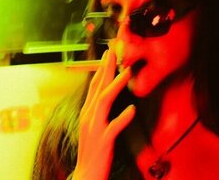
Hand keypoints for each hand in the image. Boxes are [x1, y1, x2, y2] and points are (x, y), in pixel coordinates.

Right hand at [73, 49, 135, 179]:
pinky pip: (113, 127)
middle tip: (114, 51)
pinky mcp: (103, 142)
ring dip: (115, 85)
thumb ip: (98, 110)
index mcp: (87, 112)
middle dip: (106, 68)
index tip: (108, 53)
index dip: (101, 68)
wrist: (86, 175)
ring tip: (128, 72)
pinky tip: (132, 109)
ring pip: (104, 102)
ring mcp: (94, 129)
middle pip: (97, 87)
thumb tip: (105, 94)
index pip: (93, 85)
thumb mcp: (93, 126)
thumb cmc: (92, 150)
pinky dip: (123, 117)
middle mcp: (88, 117)